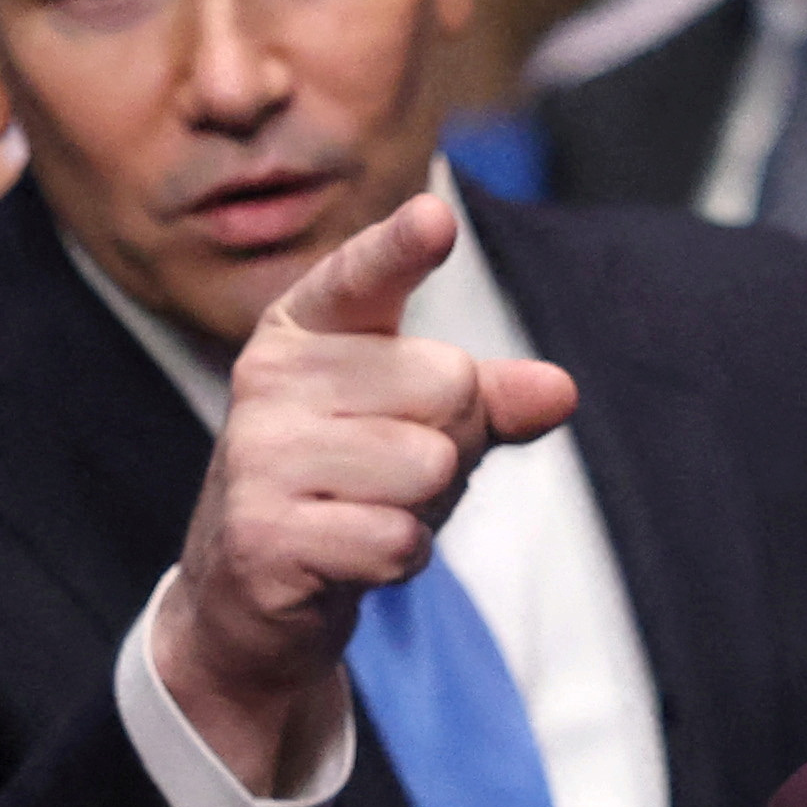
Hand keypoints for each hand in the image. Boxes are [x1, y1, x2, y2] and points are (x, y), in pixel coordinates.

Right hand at [148, 192, 578, 792]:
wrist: (247, 586)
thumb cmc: (348, 481)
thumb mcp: (422, 422)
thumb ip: (490, 396)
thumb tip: (558, 391)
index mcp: (306, 326)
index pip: (363, 276)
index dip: (401, 248)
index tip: (437, 219)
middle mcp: (270, 377)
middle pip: (446, 385)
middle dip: (452, 442)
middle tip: (388, 473)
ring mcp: (258, 455)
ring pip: (428, 467)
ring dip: (423, 509)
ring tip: (365, 511)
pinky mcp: (263, 535)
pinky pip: (396, 540)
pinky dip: (396, 559)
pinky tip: (347, 555)